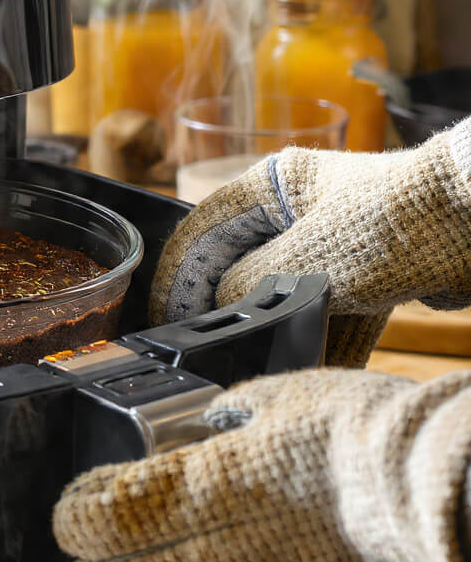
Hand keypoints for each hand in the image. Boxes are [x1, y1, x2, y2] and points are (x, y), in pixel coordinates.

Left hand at [53, 368, 470, 561]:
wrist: (451, 488)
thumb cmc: (371, 429)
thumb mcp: (287, 396)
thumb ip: (236, 415)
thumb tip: (211, 427)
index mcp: (217, 473)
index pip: (118, 507)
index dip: (79, 516)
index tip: (70, 511)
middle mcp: (231, 534)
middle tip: (80, 561)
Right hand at [150, 121, 470, 365]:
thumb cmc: (394, 224)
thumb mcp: (306, 262)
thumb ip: (248, 286)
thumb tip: (221, 306)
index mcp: (271, 186)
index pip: (200, 232)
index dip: (176, 280)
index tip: (165, 324)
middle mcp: (296, 209)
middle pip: (242, 267)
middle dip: (231, 315)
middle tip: (212, 355)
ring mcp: (335, 240)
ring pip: (288, 296)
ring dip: (280, 337)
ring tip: (260, 373)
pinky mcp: (371, 268)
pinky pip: (334, 311)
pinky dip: (324, 342)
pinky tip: (311, 374)